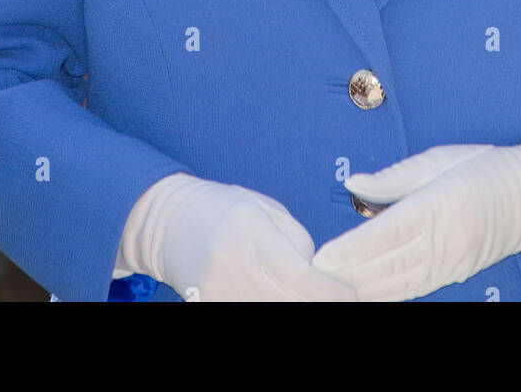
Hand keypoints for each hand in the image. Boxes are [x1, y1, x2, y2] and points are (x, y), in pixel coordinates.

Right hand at [125, 173, 358, 301]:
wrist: (169, 222)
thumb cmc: (222, 208)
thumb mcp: (264, 209)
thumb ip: (295, 240)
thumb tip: (320, 273)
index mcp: (250, 231)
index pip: (301, 276)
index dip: (331, 292)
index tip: (351, 295)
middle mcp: (232, 265)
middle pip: (290, 302)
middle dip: (319, 303)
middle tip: (340, 299)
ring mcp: (217, 291)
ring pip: (271, 311)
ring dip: (295, 304)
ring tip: (308, 295)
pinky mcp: (206, 306)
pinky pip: (248, 312)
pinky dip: (269, 306)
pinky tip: (277, 296)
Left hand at [311, 143, 520, 301]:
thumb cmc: (485, 168)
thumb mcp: (440, 158)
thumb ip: (394, 177)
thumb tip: (354, 183)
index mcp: (441, 203)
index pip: (387, 233)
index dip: (352, 250)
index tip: (322, 255)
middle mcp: (446, 239)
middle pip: (387, 265)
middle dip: (346, 274)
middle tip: (310, 275)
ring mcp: (451, 262)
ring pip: (398, 284)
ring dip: (362, 288)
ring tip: (328, 287)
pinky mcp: (454, 274)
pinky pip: (413, 289)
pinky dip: (386, 293)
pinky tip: (362, 292)